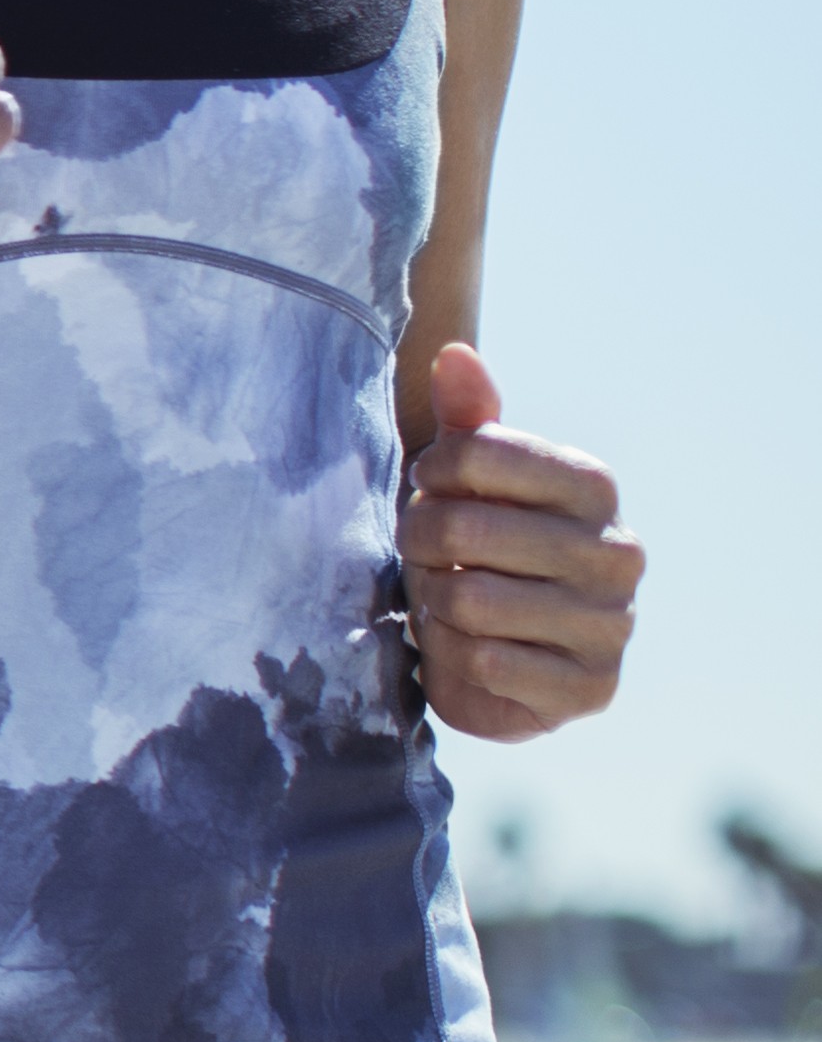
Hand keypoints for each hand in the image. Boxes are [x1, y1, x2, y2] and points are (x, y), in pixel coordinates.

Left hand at [402, 343, 635, 741]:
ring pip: (469, 600)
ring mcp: (613, 623)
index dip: (430, 474)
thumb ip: (465, 419)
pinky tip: (470, 651)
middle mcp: (619, 552)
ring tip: (449, 603)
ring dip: (436, 605)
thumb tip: (453, 353)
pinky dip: (454, 659)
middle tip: (429, 557)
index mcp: (592, 486)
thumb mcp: (468, 481)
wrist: (500, 657)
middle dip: (421, 546)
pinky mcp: (592, 688)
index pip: (479, 452)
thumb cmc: (479, 550)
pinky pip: (485, 663)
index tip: (429, 489)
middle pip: (463, 529)